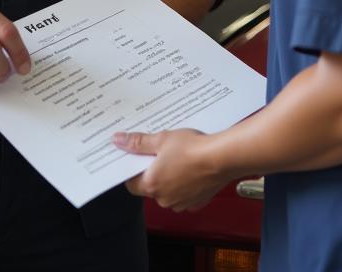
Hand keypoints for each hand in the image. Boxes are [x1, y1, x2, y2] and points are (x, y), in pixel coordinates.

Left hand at [114, 129, 228, 211]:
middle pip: (151, 186)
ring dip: (170, 177)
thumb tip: (119, 140)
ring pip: (168, 190)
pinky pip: (185, 193)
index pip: (131, 183)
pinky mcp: (197, 201)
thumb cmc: (193, 149)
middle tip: (159, 151)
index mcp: (152, 185)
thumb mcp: (161, 139)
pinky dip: (185, 182)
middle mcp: (165, 199)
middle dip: (153, 170)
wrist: (222, 157)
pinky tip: (191, 166)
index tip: (136, 157)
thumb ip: (138, 142)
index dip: (132, 169)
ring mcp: (182, 202)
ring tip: (178, 156)